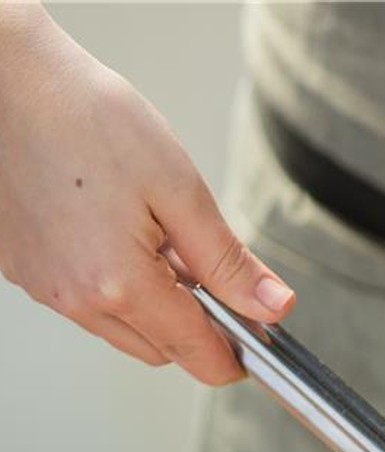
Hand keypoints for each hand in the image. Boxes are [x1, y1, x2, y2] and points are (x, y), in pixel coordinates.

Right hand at [0, 6, 293, 384]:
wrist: (5, 78)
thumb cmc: (85, 117)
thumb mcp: (180, 190)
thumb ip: (229, 262)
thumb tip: (273, 307)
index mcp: (118, 284)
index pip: (195, 354)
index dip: (236, 357)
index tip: (259, 343)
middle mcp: (74, 297)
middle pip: (161, 350)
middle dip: (197, 326)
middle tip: (215, 273)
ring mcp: (44, 285)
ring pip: (123, 328)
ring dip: (156, 305)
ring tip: (163, 239)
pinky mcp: (25, 268)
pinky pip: (86, 300)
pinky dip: (116, 285)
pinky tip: (124, 233)